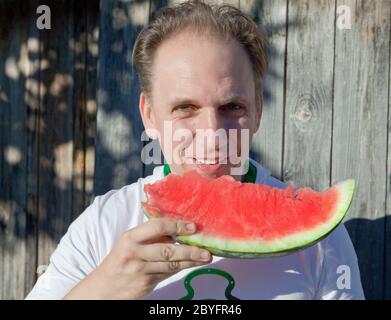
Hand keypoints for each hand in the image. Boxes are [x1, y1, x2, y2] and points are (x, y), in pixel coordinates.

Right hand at [63, 218, 210, 298]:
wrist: (104, 288)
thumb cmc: (120, 260)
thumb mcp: (130, 242)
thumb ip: (150, 236)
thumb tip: (178, 229)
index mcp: (131, 237)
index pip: (157, 227)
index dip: (176, 225)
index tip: (192, 226)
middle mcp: (135, 253)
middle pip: (168, 250)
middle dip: (189, 249)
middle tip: (205, 249)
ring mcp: (141, 270)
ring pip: (171, 265)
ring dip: (191, 261)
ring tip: (206, 257)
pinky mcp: (146, 284)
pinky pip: (168, 274)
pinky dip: (182, 269)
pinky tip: (193, 265)